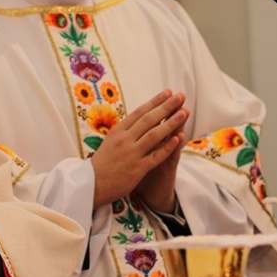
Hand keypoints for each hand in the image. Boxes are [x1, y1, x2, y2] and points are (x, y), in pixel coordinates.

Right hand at [90, 90, 187, 208]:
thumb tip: (141, 117)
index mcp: (118, 131)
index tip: (168, 92)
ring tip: (184, 113)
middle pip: (149, 119)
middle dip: (166, 107)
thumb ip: (126, 130)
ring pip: (155, 135)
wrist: (92, 184)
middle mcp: (125, 139)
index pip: (139, 112)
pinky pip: (156, 156)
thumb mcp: (110, 140)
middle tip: (180, 96)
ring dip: (171, 123)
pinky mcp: (138, 169)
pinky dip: (168, 146)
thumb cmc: (103, 162)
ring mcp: (132, 154)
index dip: (155, 101)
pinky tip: (178, 139)